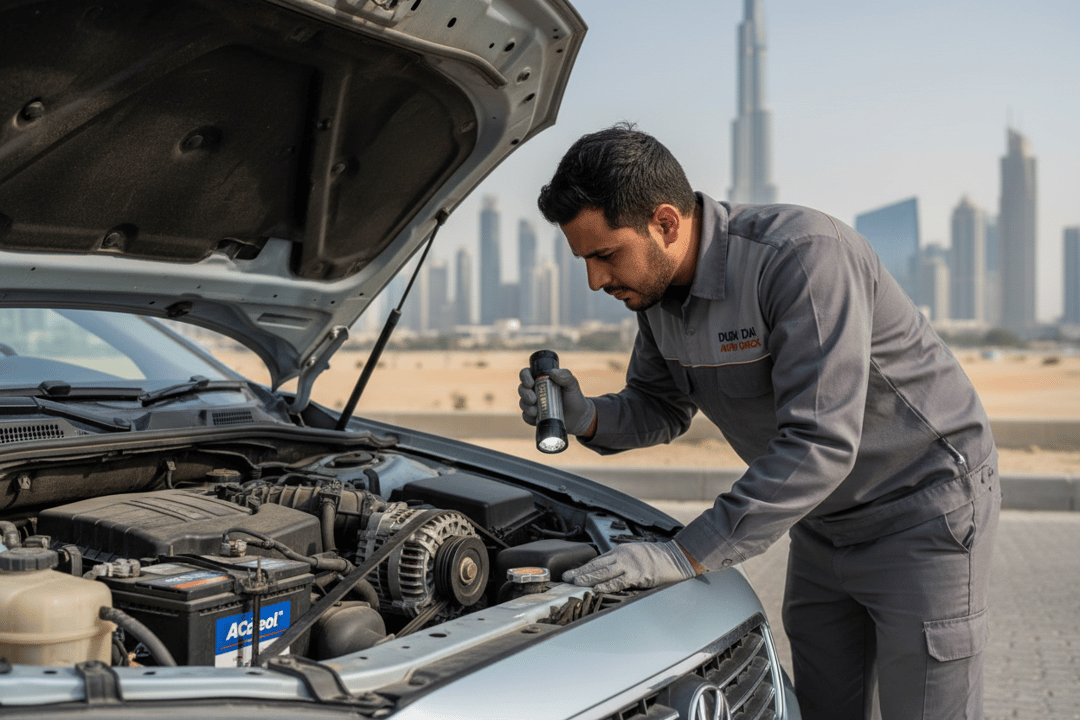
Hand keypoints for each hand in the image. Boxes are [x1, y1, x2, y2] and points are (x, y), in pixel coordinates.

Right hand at [517, 366, 595, 436]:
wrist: (578, 417)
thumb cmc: (574, 397)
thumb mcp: (572, 385)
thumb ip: (566, 376)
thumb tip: (552, 373)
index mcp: (541, 379)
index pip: (526, 374)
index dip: (524, 377)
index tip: (530, 383)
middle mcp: (534, 390)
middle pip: (521, 389)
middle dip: (524, 394)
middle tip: (534, 399)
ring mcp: (533, 404)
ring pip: (522, 403)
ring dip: (526, 406)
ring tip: (536, 411)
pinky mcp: (534, 417)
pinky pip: (526, 417)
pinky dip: (528, 417)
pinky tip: (535, 417)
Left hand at [561, 540, 697, 592]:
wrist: (677, 557)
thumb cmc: (658, 557)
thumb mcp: (636, 555)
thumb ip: (621, 562)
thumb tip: (605, 573)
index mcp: (621, 551)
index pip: (597, 560)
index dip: (583, 567)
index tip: (571, 573)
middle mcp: (623, 556)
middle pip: (596, 565)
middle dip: (580, 572)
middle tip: (566, 578)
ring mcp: (630, 565)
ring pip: (603, 572)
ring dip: (587, 578)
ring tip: (575, 583)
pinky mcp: (638, 576)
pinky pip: (618, 582)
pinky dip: (605, 585)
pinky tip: (595, 589)